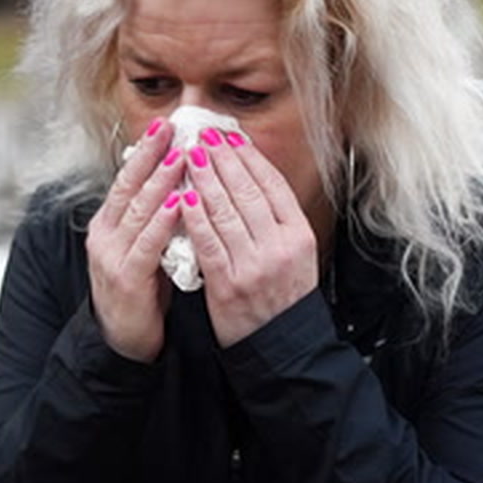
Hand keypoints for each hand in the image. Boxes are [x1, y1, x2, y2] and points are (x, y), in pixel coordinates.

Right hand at [86, 118, 186, 361]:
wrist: (123, 342)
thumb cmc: (142, 292)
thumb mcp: (145, 247)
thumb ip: (155, 218)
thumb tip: (182, 181)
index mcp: (108, 224)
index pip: (126, 179)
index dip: (144, 151)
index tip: (164, 124)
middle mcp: (105, 235)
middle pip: (128, 186)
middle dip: (150, 154)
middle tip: (171, 126)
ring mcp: (111, 256)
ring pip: (137, 210)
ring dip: (160, 181)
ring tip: (181, 155)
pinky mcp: (126, 279)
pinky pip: (147, 245)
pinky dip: (163, 222)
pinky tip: (181, 204)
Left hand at [180, 130, 317, 347]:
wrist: (282, 348)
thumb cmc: (284, 298)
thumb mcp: (296, 255)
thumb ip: (277, 220)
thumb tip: (252, 177)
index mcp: (300, 236)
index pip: (272, 185)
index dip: (249, 157)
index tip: (230, 136)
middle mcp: (280, 247)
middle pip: (248, 191)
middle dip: (223, 159)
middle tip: (203, 135)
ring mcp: (254, 265)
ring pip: (225, 211)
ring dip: (204, 179)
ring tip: (189, 155)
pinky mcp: (228, 284)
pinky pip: (208, 243)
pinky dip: (194, 217)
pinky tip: (183, 196)